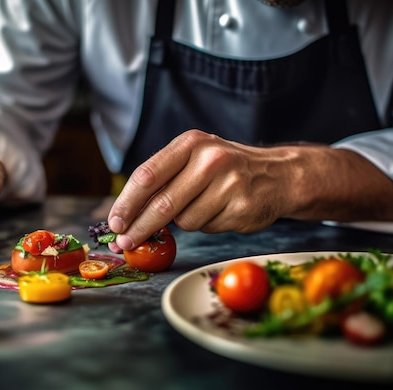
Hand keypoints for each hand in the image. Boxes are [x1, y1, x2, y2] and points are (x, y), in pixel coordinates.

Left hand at [107, 130, 296, 249]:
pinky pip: (208, 228)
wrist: (278, 175)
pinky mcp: (242, 207)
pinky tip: (222, 211)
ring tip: (204, 206)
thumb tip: (127, 218)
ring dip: (185, 223)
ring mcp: (229, 183)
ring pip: (185, 221)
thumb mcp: (194, 160)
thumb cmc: (226, 169)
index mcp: (190, 144)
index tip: (114, 223)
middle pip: (162, 203)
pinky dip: (207, 226)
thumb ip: (164, 181)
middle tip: (125, 242)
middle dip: (139, 227)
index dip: (126, 203)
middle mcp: (210, 159)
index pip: (147, 176)